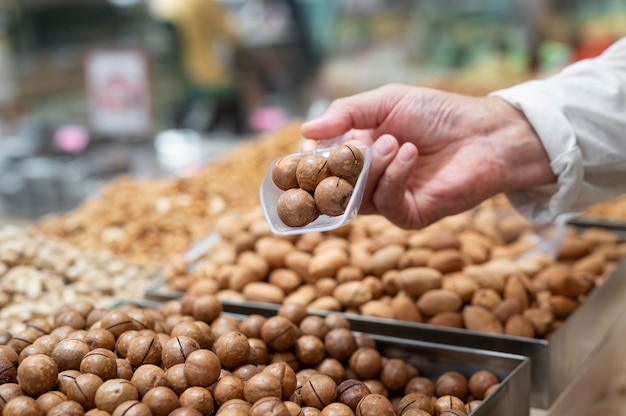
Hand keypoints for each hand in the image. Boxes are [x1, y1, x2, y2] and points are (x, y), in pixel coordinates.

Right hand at [301, 84, 554, 228]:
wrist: (484, 133)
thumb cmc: (438, 114)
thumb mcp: (386, 102)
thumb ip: (345, 114)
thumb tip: (306, 130)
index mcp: (358, 152)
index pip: (321, 165)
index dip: (311, 160)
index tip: (307, 150)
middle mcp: (368, 179)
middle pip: (333, 185)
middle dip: (338, 166)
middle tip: (349, 146)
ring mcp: (387, 199)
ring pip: (356, 196)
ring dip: (371, 166)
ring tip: (393, 141)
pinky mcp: (408, 215)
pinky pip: (386, 203)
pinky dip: (392, 177)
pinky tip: (408, 154)